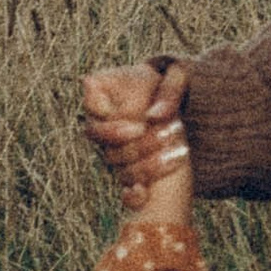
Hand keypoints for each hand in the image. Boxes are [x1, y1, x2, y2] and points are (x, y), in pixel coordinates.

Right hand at [82, 61, 192, 221]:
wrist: (169, 98)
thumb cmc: (169, 80)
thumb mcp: (177, 76)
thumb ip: (168, 92)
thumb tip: (153, 117)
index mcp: (103, 96)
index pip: (93, 113)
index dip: (113, 127)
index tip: (140, 126)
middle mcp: (101, 125)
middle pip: (107, 146)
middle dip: (138, 147)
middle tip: (167, 135)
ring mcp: (113, 148)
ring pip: (119, 168)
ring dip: (147, 166)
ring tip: (178, 153)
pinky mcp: (127, 166)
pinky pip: (124, 186)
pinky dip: (131, 194)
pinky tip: (143, 194)